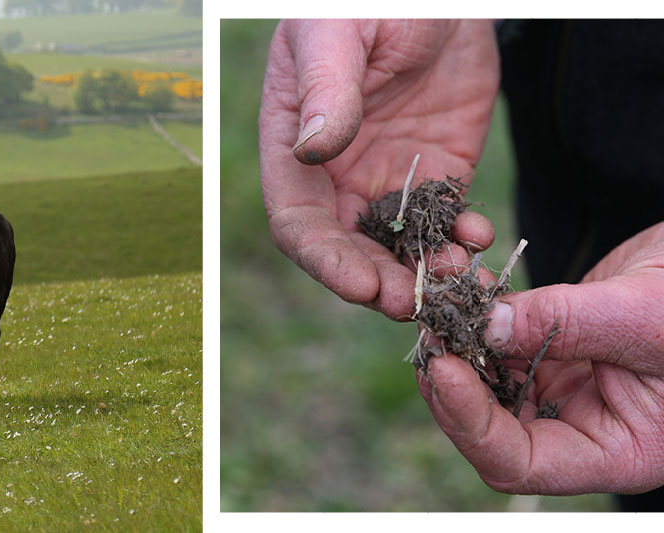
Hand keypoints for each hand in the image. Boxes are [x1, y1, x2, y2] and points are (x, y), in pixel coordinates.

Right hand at [260, 19, 499, 319]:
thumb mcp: (341, 34)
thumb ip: (325, 89)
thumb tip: (311, 150)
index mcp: (294, 146)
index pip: (297, 221)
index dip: (325, 260)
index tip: (362, 284)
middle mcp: (335, 173)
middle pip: (346, 248)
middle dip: (377, 282)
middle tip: (414, 304)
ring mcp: (387, 175)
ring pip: (397, 246)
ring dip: (424, 271)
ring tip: (458, 278)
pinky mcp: (438, 170)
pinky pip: (446, 221)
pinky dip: (463, 240)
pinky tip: (480, 237)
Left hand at [419, 221, 663, 494]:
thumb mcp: (645, 315)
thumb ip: (565, 323)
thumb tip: (483, 328)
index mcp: (617, 452)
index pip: (521, 463)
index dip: (472, 424)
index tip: (443, 370)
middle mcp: (584, 429)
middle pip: (492, 426)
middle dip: (454, 382)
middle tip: (428, 330)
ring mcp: (567, 388)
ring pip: (488, 382)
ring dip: (458, 345)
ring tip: (440, 301)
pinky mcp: (556, 348)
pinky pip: (500, 342)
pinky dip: (477, 317)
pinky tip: (463, 284)